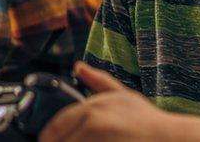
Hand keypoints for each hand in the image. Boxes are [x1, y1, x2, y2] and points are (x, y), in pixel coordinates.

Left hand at [39, 61, 172, 141]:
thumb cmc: (149, 123)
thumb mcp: (123, 96)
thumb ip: (98, 82)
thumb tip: (77, 66)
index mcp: (91, 109)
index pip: (53, 128)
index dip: (50, 138)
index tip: (51, 141)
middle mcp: (92, 125)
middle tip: (75, 140)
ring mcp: (99, 141)